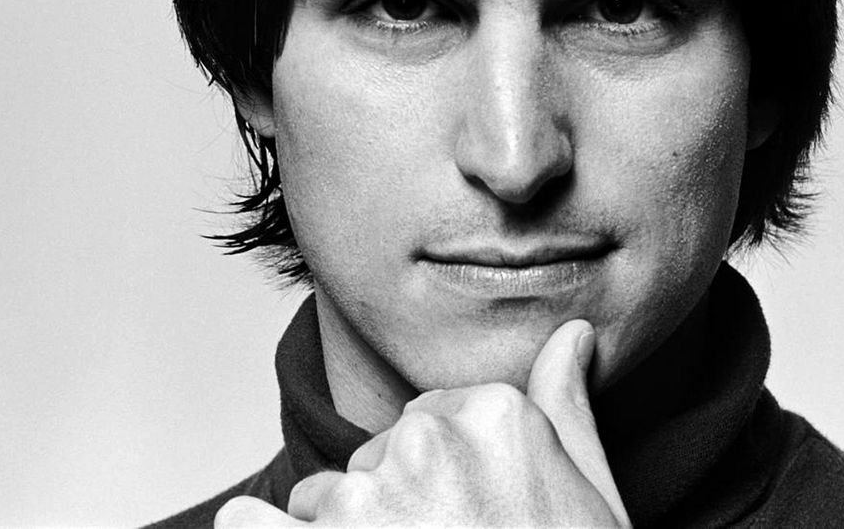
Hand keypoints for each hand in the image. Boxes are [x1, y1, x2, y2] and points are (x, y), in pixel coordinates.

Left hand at [214, 319, 629, 526]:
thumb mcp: (593, 494)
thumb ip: (567, 405)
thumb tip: (572, 334)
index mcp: (494, 415)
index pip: (435, 418)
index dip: (448, 478)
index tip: (472, 518)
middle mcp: (426, 441)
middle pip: (381, 456)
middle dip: (398, 505)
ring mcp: (366, 499)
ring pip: (325, 497)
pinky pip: (250, 525)